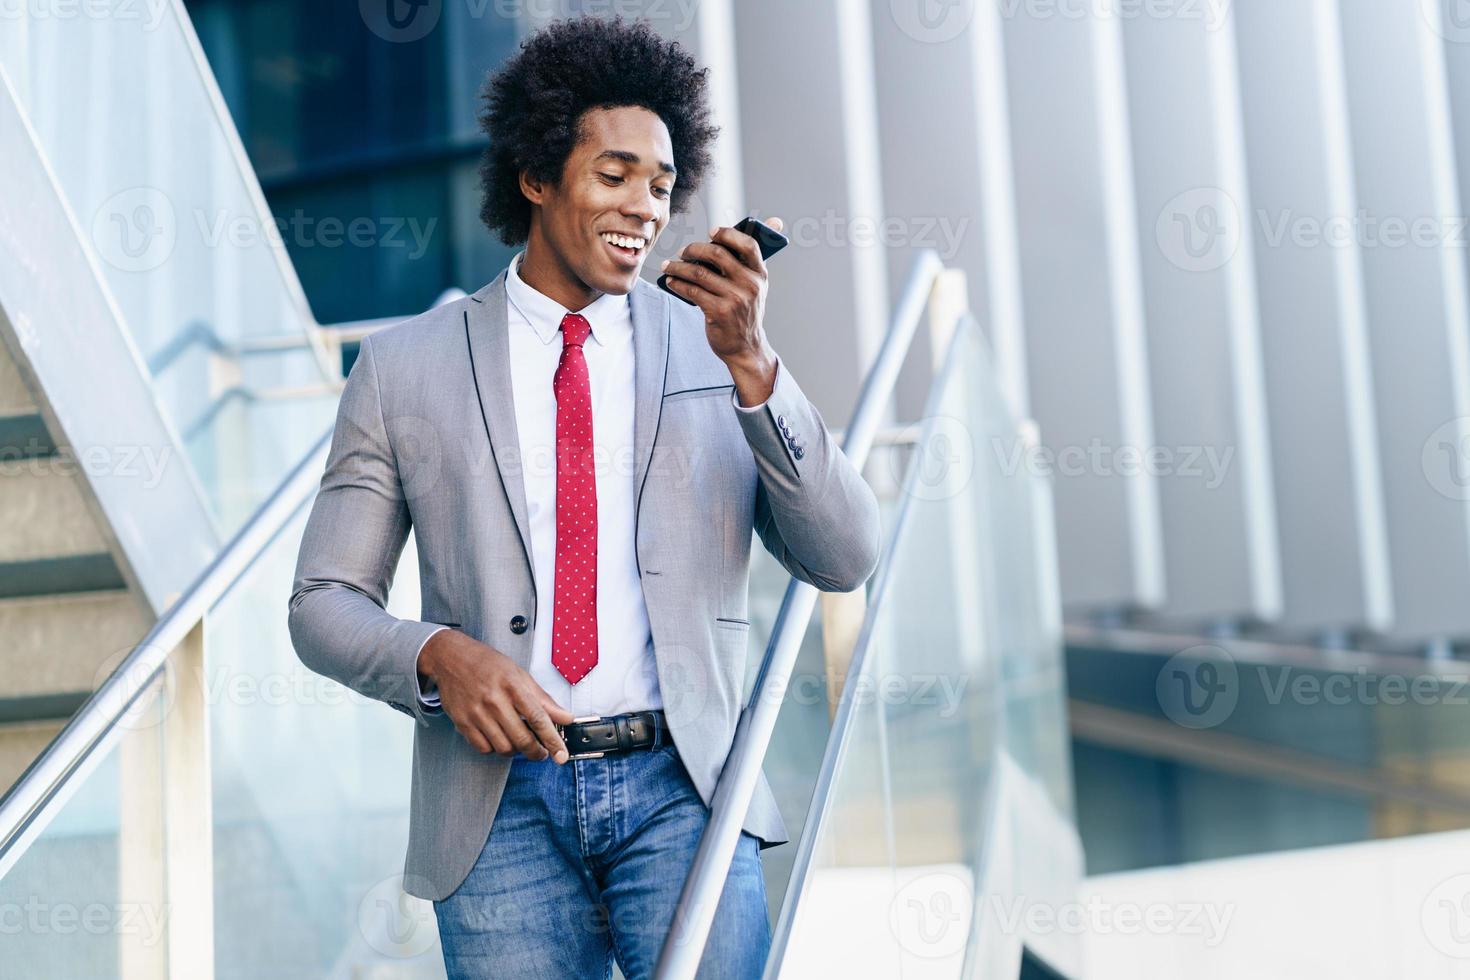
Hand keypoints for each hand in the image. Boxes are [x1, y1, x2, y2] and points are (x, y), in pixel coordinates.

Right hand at [418, 629, 574, 762]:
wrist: (451, 658)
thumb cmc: (487, 664)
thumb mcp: (519, 674)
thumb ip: (543, 698)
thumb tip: (565, 717)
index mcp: (512, 685)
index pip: (537, 717)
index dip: (552, 739)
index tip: (561, 754)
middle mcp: (494, 700)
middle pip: (521, 738)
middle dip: (537, 752)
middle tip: (542, 752)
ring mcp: (476, 713)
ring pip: (503, 748)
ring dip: (516, 751)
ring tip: (520, 742)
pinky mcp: (462, 723)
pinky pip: (484, 748)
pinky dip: (495, 749)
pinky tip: (500, 738)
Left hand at [660, 217, 782, 404]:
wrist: (746, 346)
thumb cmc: (745, 311)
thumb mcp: (755, 286)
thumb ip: (750, 261)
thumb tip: (770, 224)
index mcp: (760, 274)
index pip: (748, 245)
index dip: (728, 234)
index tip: (711, 233)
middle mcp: (750, 285)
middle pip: (717, 254)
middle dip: (694, 249)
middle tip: (682, 252)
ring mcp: (735, 299)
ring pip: (699, 273)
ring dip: (678, 267)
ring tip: (668, 266)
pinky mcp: (719, 312)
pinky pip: (692, 291)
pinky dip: (678, 284)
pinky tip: (671, 282)